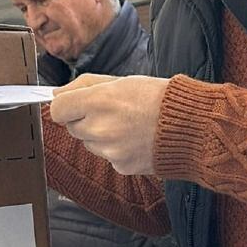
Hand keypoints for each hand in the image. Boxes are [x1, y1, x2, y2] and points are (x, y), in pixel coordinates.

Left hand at [45, 73, 169, 174]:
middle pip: (72, 127)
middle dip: (85, 120)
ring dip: (100, 135)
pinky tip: (136, 139)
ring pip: (89, 143)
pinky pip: (107, 157)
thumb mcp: (121, 80)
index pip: (57, 110)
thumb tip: (56, 94)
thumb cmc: (158, 98)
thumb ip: (84, 86)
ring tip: (128, 125)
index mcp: (98, 101)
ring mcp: (110, 151)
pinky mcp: (121, 166)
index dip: (65, 106)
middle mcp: (100, 128)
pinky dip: (117, 149)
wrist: (190, 126)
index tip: (73, 105)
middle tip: (111, 112)